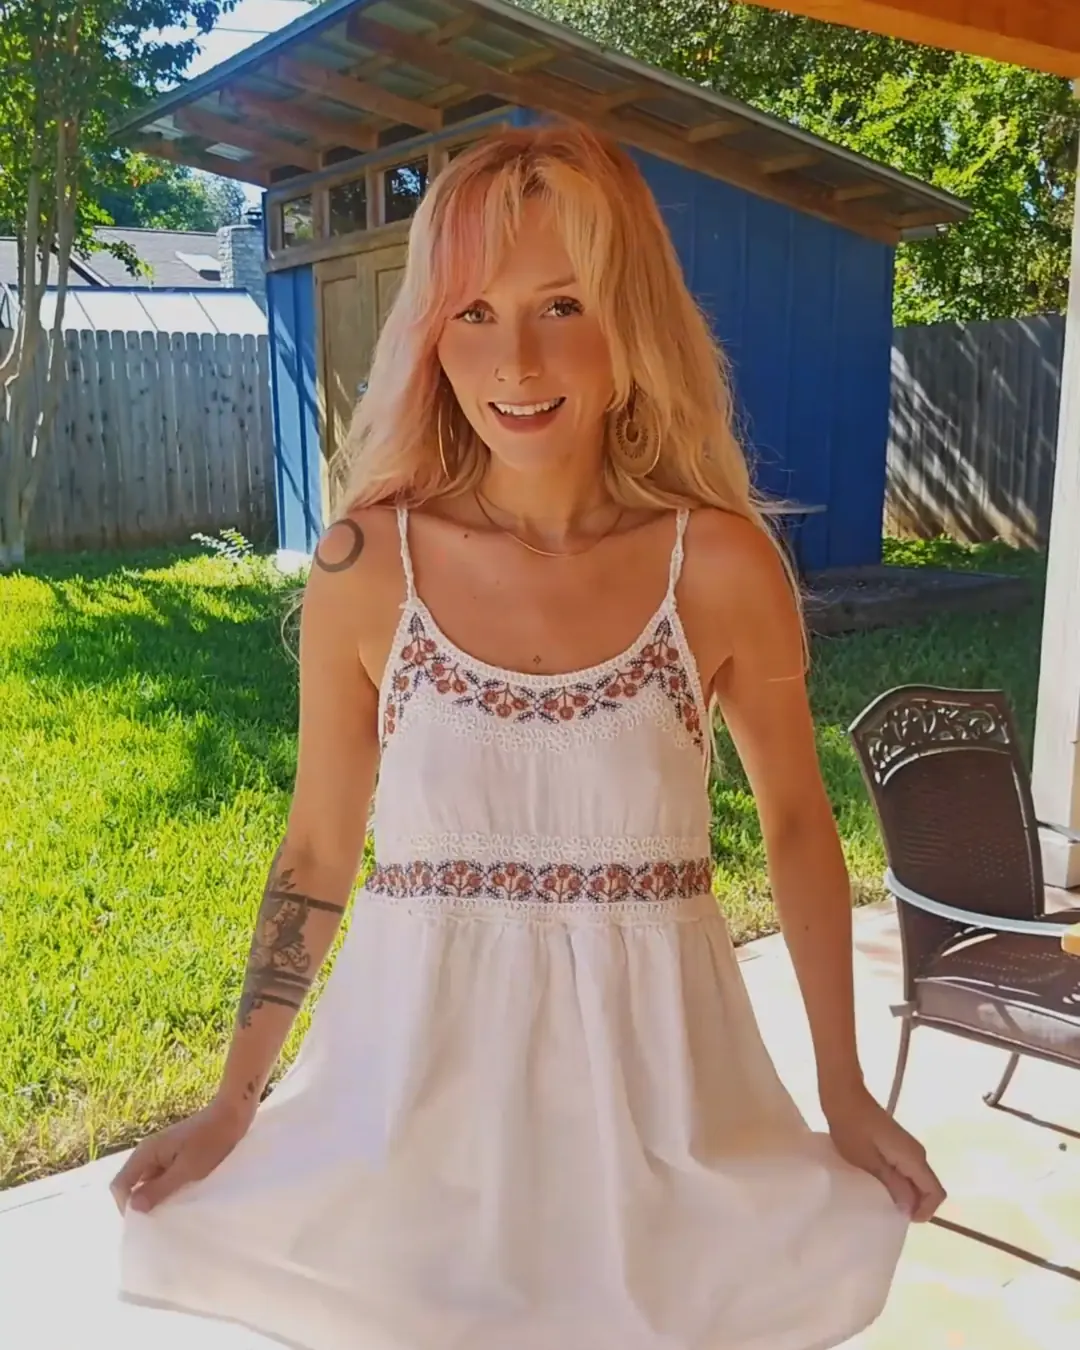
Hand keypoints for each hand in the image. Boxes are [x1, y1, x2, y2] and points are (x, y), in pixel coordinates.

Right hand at [110, 1095, 253, 1215]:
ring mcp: (163, 1153)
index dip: (126, 1206)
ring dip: (157, 1197)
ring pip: (149, 1182)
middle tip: (160, 1222)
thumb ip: (159, 1188)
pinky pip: (164, 1177)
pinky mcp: (176, 1155)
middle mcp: (149, 1152)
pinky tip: (183, 1198)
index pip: (120, 1185)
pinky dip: (169, 1188)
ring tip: (173, 1213)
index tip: (146, 1223)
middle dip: (142, 1204)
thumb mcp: (186, 1169)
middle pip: (133, 1185)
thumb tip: (133, 1208)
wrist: (234, 1114)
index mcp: (146, 1152)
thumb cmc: (211, 1141)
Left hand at [823, 1084, 945, 1221]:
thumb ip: (892, 1184)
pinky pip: (906, 1170)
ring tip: (879, 1201)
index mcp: (914, 1158)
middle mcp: (917, 1153)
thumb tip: (909, 1208)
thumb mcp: (867, 1161)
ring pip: (916, 1180)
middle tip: (887, 1213)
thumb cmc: (851, 1128)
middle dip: (913, 1205)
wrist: (843, 1096)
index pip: (936, 1192)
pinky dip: (897, 1182)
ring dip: (904, 1194)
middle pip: (927, 1188)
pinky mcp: (897, 1144)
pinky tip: (876, 1184)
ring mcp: (907, 1148)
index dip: (925, 1211)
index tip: (900, 1219)